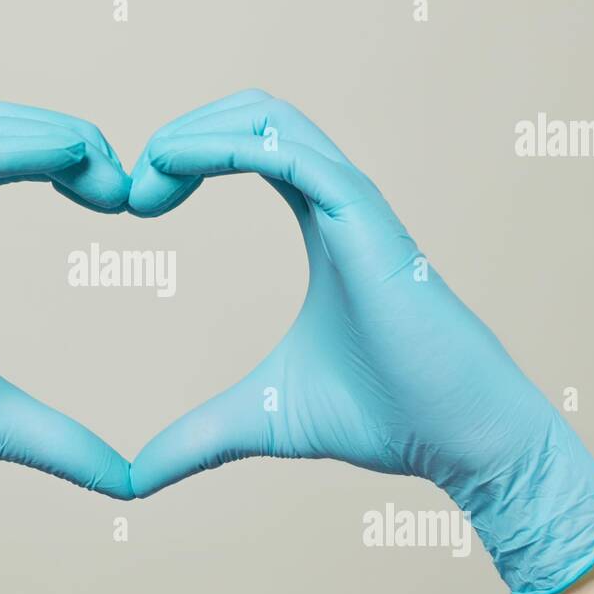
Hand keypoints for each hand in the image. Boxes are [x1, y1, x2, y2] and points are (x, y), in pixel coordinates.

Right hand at [0, 103, 134, 593]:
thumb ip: (65, 442)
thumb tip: (130, 482)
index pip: (6, 161)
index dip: (67, 159)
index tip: (123, 198)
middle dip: (66, 137)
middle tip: (124, 183)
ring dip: (42, 133)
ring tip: (100, 168)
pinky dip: (0, 152)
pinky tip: (61, 162)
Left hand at [127, 90, 593, 593]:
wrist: (461, 442)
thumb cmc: (382, 420)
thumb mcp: (260, 418)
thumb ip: (195, 438)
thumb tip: (133, 481)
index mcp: (320, 226)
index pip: (249, 147)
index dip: (186, 156)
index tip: (137, 204)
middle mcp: (338, 203)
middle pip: (255, 113)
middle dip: (183, 131)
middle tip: (132, 189)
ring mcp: (356, 206)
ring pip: (272, 117)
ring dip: (196, 130)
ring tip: (147, 174)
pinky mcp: (367, 221)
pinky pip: (291, 154)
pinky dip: (225, 146)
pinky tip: (171, 168)